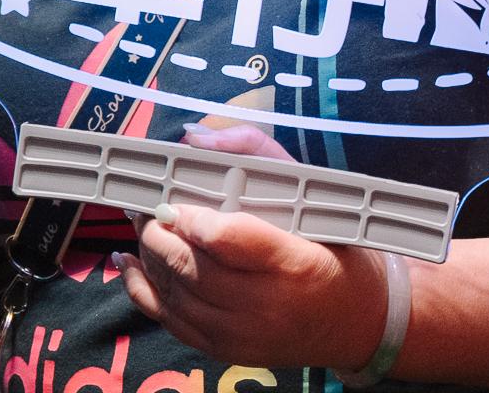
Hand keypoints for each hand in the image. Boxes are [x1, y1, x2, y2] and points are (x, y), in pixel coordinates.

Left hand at [121, 132, 388, 370]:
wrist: (359, 321)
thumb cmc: (336, 249)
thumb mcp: (312, 190)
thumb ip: (256, 153)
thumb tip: (195, 137)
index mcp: (294, 261)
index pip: (231, 240)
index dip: (194, 220)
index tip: (176, 201)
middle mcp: (267, 306)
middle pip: (193, 270)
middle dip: (159, 234)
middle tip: (147, 207)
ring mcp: (243, 335)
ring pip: (176, 296)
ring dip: (148, 257)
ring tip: (141, 227)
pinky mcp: (227, 350)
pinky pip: (172, 323)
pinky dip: (144, 291)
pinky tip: (130, 264)